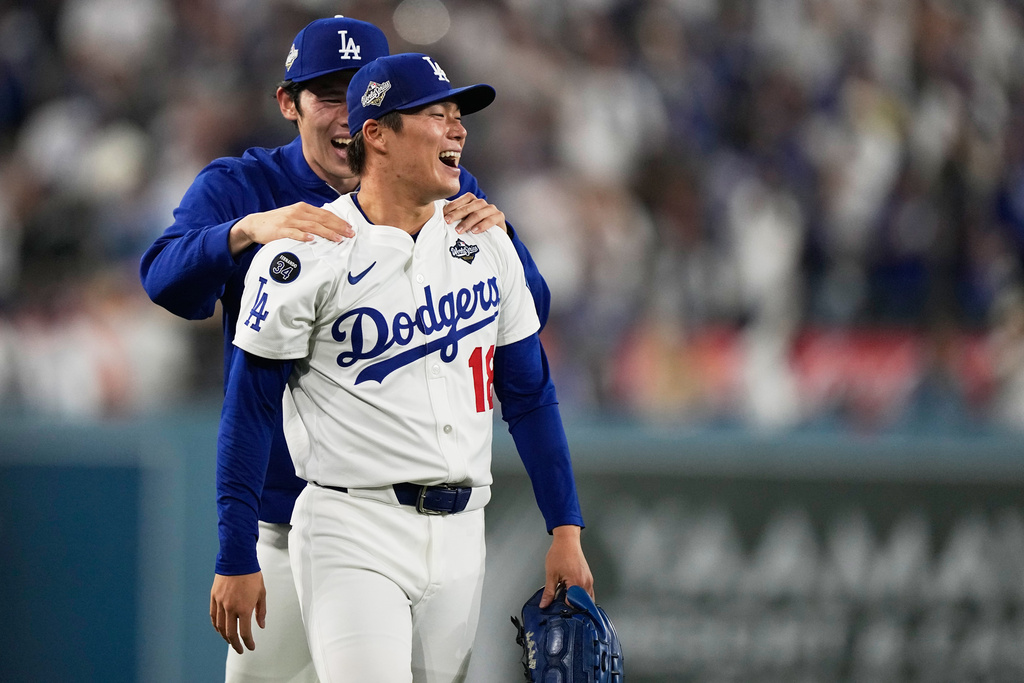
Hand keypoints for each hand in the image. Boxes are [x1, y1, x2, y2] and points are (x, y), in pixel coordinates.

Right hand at [210, 572, 266, 653]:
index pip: (244, 633)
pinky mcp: (214, 598)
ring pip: (220, 627)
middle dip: (236, 644)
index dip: (248, 642)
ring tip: (231, 641)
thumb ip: (261, 611)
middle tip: (240, 649)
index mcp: (244, 608)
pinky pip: (213, 616)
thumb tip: (261, 625)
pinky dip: (216, 626)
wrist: (237, 560)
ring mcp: (220, 604)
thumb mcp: (262, 593)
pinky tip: (220, 629)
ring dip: (225, 637)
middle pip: (230, 634)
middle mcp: (230, 608)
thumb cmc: (251, 575)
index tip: (250, 647)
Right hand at [229, 202, 354, 254]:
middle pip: (322, 219)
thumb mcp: (295, 216)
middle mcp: (298, 212)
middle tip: (350, 234)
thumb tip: (327, 225)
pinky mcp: (280, 230)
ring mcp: (289, 221)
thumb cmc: (278, 222)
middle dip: (337, 227)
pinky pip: (294, 233)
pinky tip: (312, 240)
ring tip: (337, 239)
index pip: (325, 214)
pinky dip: (303, 236)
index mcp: (303, 208)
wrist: (256, 224)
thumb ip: (309, 219)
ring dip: (326, 232)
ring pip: (311, 226)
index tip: (350, 228)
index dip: (338, 221)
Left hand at [443, 193, 507, 234]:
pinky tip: (474, 231)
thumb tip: (439, 218)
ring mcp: (491, 209)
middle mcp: (482, 203)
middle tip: (447, 222)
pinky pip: (490, 220)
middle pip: (469, 206)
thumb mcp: (465, 221)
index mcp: (473, 201)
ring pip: (478, 213)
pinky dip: (482, 225)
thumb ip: (456, 218)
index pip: (463, 199)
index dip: (452, 206)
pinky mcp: (499, 217)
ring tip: (459, 230)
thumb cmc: (476, 227)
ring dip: (467, 222)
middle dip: (457, 214)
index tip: (443, 215)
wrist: (495, 236)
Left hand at [540, 525, 593, 607]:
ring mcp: (589, 580)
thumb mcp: (551, 574)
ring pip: (587, 598)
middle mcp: (586, 582)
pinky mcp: (588, 577)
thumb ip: (548, 592)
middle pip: (582, 603)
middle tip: (562, 603)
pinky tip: (572, 592)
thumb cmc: (560, 553)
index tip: (558, 608)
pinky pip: (588, 591)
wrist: (567, 540)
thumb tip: (544, 604)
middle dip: (572, 606)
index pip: (573, 605)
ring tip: (567, 597)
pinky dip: (582, 595)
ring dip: (578, 600)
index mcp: (577, 583)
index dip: (565, 608)